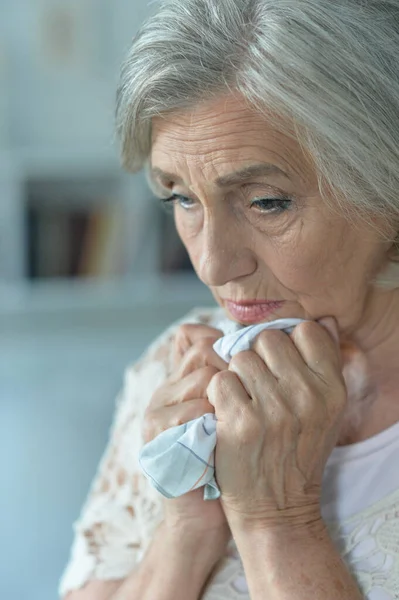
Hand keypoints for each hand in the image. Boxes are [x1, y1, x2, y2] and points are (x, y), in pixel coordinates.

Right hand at [142, 323, 229, 543]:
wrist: (205, 516)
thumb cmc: (227, 463)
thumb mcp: (230, 417)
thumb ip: (234, 383)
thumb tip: (249, 349)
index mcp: (181, 382)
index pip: (203, 340)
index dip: (232, 355)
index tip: (251, 382)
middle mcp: (165, 390)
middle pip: (205, 353)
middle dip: (233, 375)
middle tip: (247, 406)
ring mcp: (157, 409)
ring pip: (203, 377)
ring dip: (227, 401)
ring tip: (232, 428)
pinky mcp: (155, 432)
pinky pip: (193, 409)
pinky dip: (213, 424)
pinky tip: (219, 443)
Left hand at [206, 318, 347, 531]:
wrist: (276, 509)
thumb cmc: (297, 452)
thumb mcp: (325, 410)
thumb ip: (325, 362)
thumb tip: (325, 319)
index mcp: (332, 388)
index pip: (305, 331)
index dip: (286, 344)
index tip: (278, 365)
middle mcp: (308, 396)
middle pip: (267, 339)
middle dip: (257, 357)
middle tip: (257, 387)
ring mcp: (274, 410)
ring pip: (240, 357)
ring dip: (235, 376)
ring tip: (243, 402)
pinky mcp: (242, 424)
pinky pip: (220, 380)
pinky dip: (218, 395)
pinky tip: (228, 414)